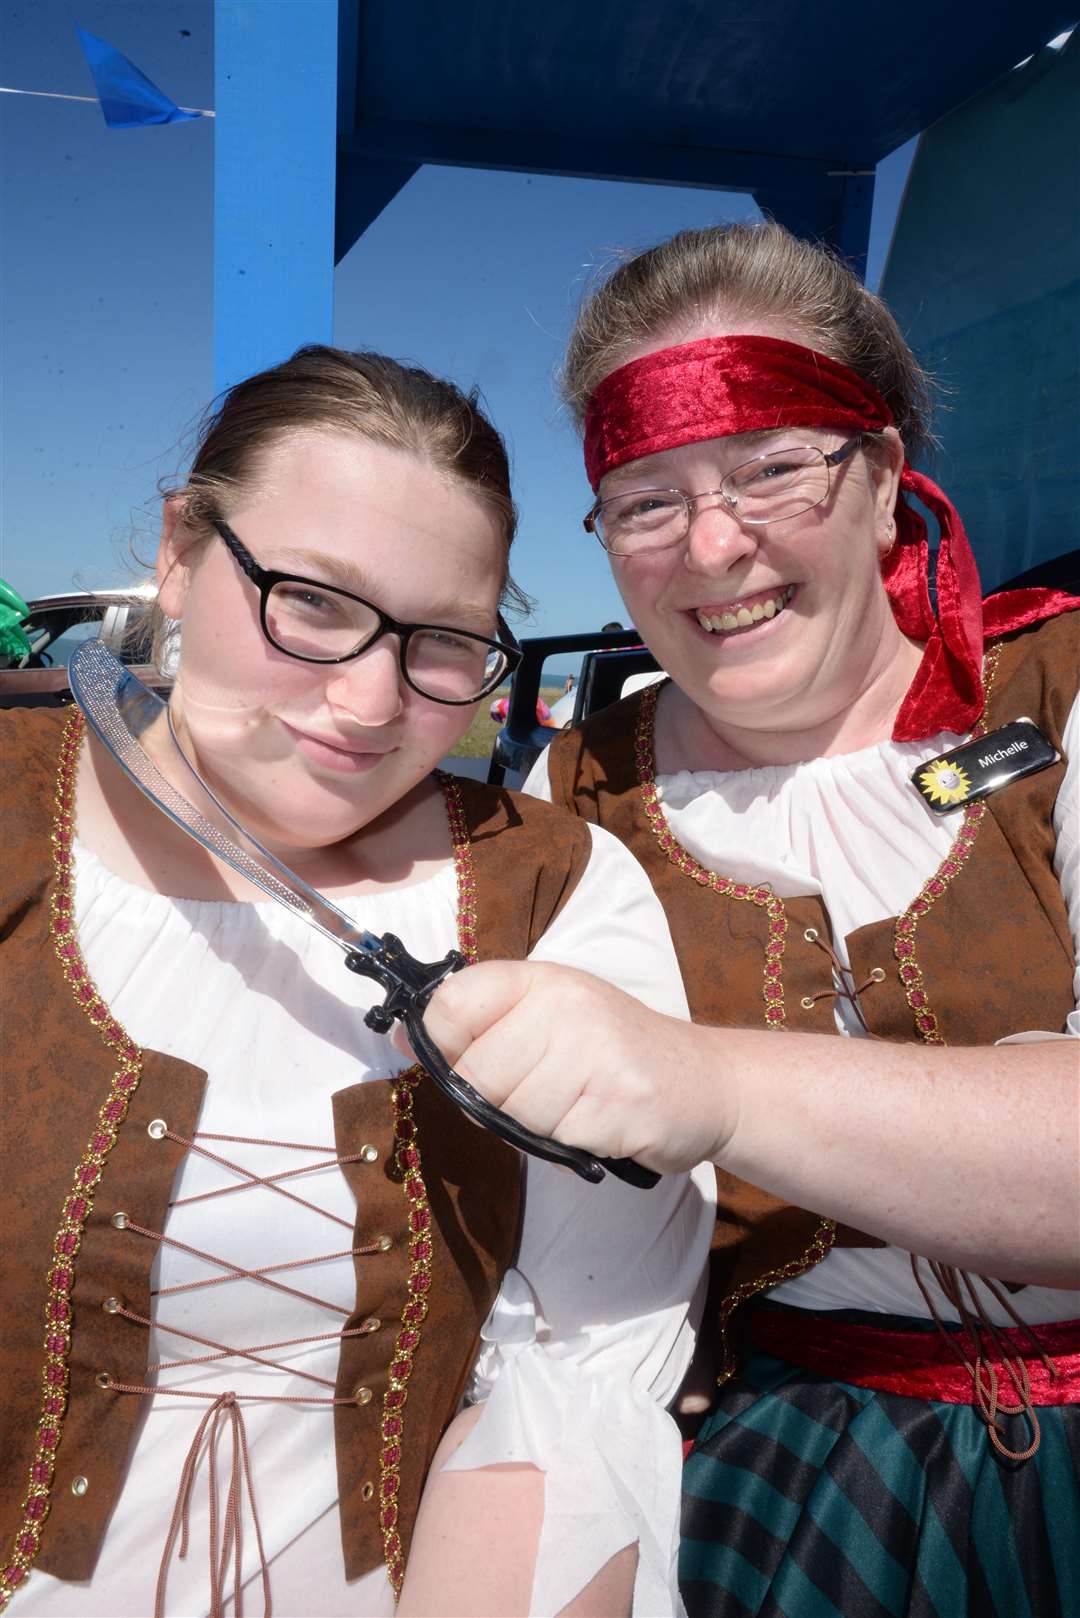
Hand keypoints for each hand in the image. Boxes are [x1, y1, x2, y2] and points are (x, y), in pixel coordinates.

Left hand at [401, 960, 734, 1174]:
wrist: (705, 1082)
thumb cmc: (613, 1052)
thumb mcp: (548, 1016)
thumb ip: (480, 1024)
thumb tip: (403, 1035)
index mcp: (540, 979)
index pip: (450, 1005)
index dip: (447, 1046)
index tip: (473, 1058)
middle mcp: (567, 1005)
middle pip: (476, 1075)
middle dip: (499, 1100)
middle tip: (546, 1091)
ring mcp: (596, 1053)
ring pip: (513, 1114)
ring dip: (537, 1127)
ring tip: (577, 1105)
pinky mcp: (619, 1105)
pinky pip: (554, 1142)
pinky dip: (570, 1145)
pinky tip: (599, 1123)